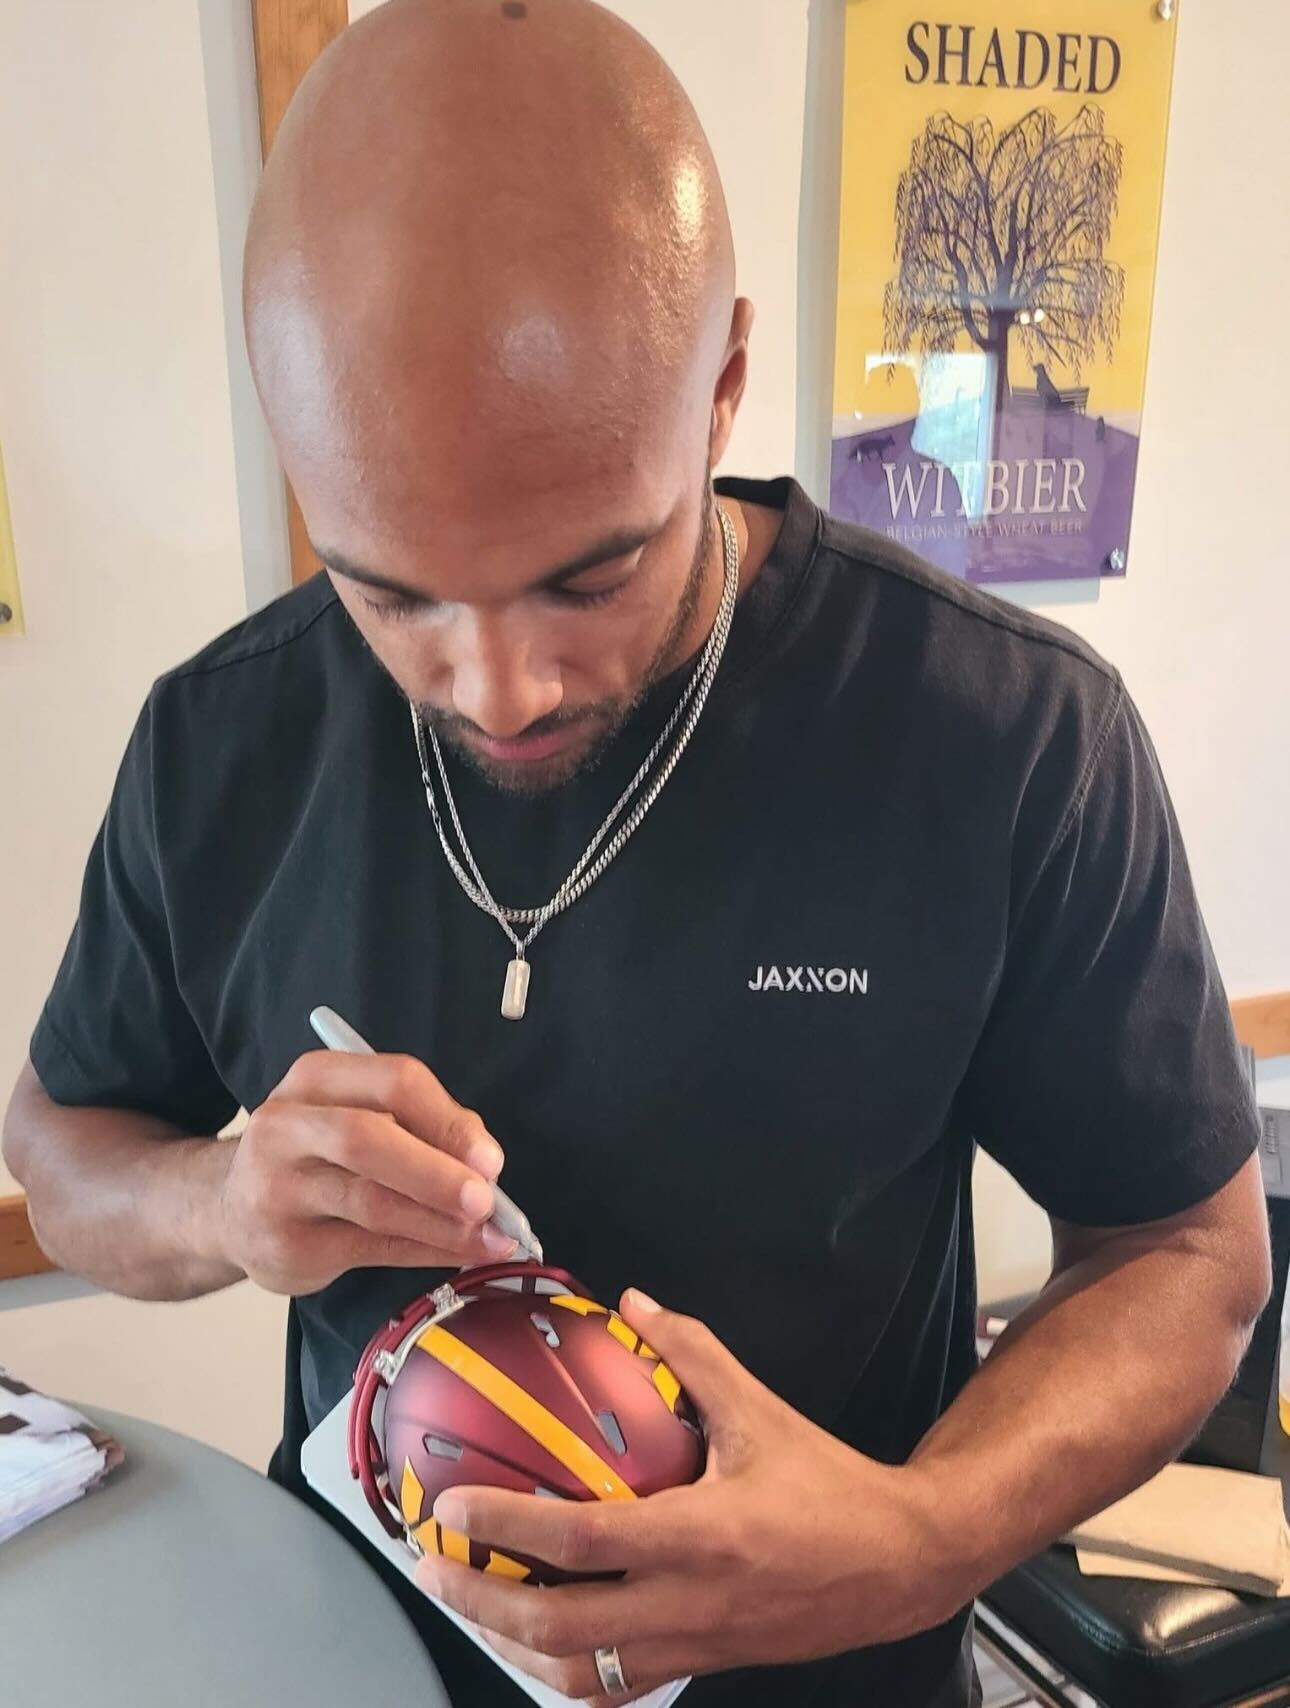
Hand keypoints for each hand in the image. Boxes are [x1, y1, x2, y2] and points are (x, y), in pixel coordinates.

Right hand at [213, 1051, 517, 1293]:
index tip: (490, 1159)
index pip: (394, 1082)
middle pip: (367, 1138)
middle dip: (436, 1172)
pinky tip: (461, 1253)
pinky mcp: (286, 1244)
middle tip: (487, 1200)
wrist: (227, 1209)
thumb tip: (486, 1163)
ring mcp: (279, 1187)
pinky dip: (425, 1251)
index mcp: (317, 1078)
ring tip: (492, 1236)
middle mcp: (287, 1125)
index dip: (448, 1121)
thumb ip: (421, 1128)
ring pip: (371, 1202)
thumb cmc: (316, 1155)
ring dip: (442, 1223)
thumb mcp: (357, 1116)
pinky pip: (371, 1248)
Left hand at [416, 1292, 962, 1703]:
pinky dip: (563, 1670)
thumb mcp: (761, 1410)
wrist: (900, 1565)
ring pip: (580, 1673)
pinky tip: (534, 1641)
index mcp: (701, 1537)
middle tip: (434, 1566)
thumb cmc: (831, 1486)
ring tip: (467, 1603)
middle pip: (559, 1627)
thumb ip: (693, 1353)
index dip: (509, 1527)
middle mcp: (688, 1604)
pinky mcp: (701, 1665)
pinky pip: (616, 1685)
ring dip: (510, 1643)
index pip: (583, 1542)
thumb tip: (636, 1303)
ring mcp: (692, 1646)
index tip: (454, 1508)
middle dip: (482, 1601)